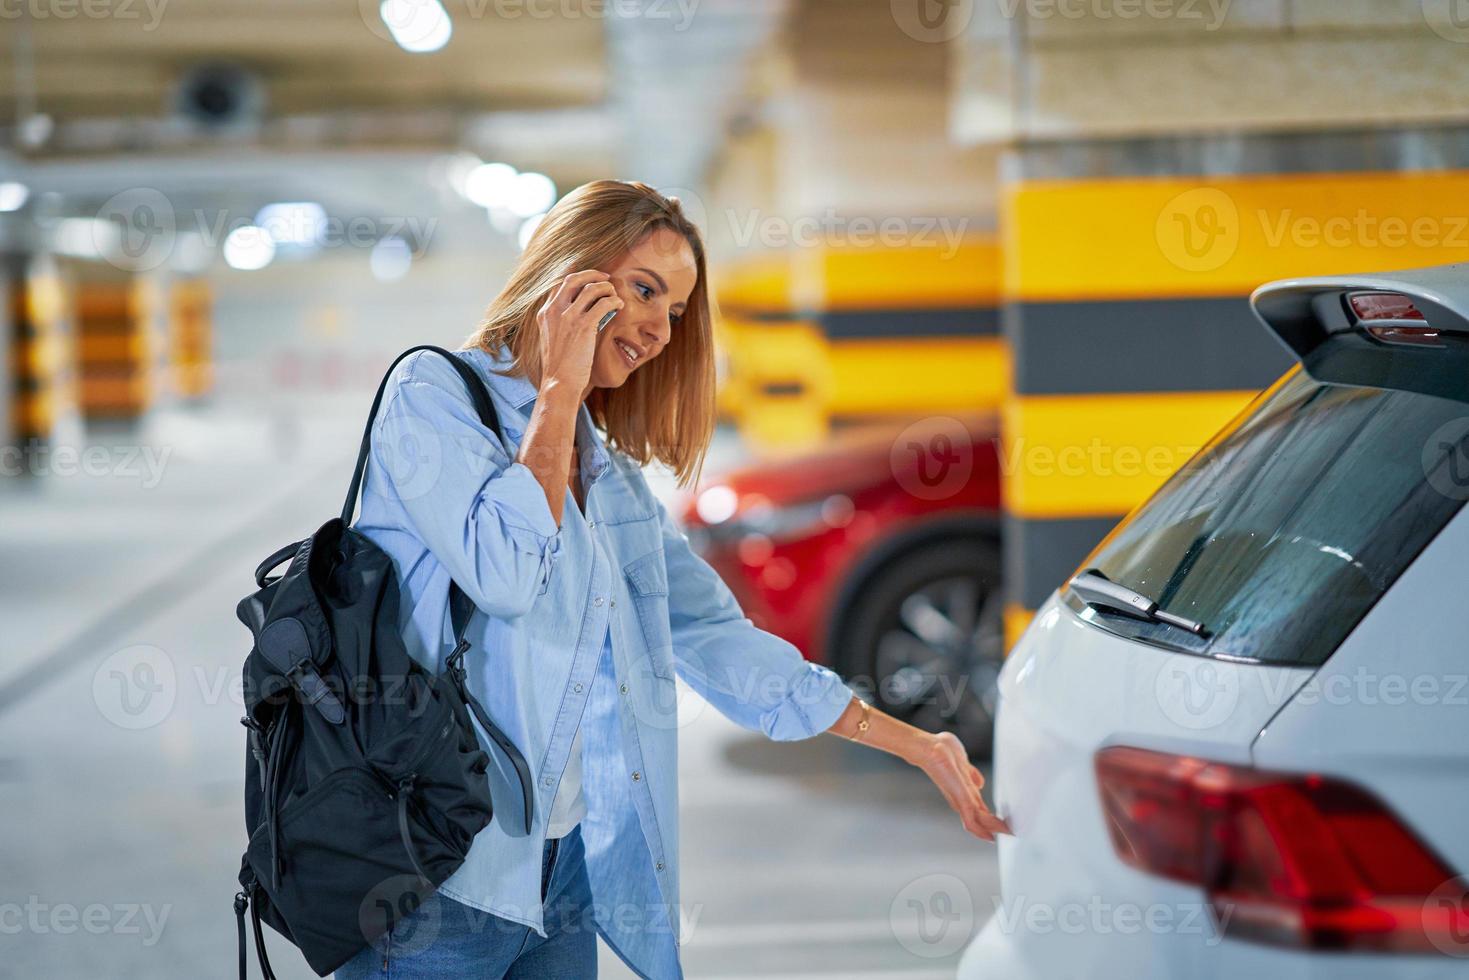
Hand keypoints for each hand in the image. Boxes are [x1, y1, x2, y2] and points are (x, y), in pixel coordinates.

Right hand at [534, 269, 624, 392]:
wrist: (559, 383)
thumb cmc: (559, 366)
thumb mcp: (553, 339)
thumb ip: (562, 322)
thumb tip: (586, 311)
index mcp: (544, 314)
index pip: (559, 285)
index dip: (577, 278)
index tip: (589, 279)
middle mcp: (554, 311)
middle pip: (573, 279)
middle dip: (592, 274)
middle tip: (605, 278)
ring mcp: (568, 317)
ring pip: (591, 288)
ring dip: (606, 287)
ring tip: (614, 294)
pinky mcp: (583, 326)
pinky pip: (603, 304)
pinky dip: (614, 301)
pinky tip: (619, 305)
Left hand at [919, 731, 1011, 841]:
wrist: (927, 746)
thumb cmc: (941, 749)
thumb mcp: (963, 761)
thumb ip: (971, 774)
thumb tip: (980, 783)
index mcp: (964, 790)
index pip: (980, 809)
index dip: (991, 818)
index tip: (1006, 825)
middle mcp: (962, 797)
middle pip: (980, 818)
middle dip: (995, 827)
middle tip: (1012, 832)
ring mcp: (959, 798)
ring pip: (977, 821)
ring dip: (993, 828)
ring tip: (1008, 833)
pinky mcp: (958, 797)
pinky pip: (970, 819)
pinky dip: (981, 829)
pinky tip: (990, 835)